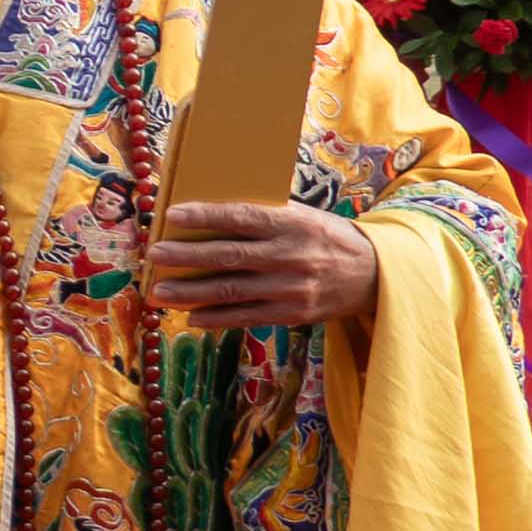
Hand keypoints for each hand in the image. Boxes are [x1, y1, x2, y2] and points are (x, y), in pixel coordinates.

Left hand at [142, 199, 379, 329]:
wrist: (377, 275)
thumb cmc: (329, 238)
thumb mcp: (305, 217)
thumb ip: (266, 216)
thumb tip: (211, 213)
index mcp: (294, 225)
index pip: (242, 218)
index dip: (206, 216)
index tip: (172, 214)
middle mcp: (292, 257)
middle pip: (230, 256)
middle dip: (187, 256)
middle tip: (153, 254)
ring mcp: (292, 288)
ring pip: (233, 291)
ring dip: (191, 293)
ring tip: (159, 292)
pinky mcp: (294, 314)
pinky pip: (248, 317)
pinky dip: (217, 317)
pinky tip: (191, 316)